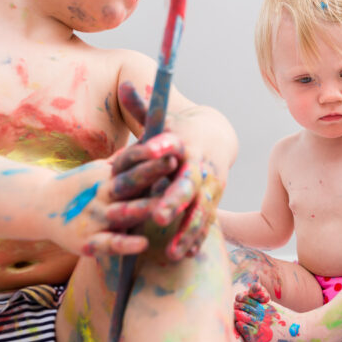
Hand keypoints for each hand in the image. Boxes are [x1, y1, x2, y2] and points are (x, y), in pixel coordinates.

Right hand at [45, 147, 180, 257]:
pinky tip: (143, 244)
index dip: (149, 154)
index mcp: (109, 176)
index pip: (130, 162)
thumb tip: (151, 134)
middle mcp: (103, 195)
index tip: (171, 143)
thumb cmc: (82, 188)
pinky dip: (125, 244)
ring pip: (121, 213)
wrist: (40, 208)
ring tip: (162, 205)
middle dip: (150, 172)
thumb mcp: (100, 170)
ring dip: (141, 208)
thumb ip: (125, 159)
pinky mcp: (87, 243)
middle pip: (129, 182)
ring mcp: (95, 218)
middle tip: (173, 162)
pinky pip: (109, 244)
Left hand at [116, 81, 224, 259]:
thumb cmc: (179, 129)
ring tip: (174, 255)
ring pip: (202, 214)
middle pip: (191, 190)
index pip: (178, 160)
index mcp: (188, 149)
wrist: (216, 136)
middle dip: (178, 207)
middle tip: (160, 219)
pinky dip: (197, 239)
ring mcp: (211, 188)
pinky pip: (207, 223)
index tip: (156, 187)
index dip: (168, 173)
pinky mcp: (213, 201)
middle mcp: (203, 169)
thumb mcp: (163, 117)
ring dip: (189, 234)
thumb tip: (126, 84)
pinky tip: (186, 257)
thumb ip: (142, 106)